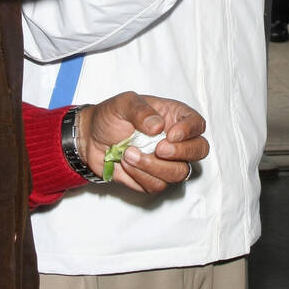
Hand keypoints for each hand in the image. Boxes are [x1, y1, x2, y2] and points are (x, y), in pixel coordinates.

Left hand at [75, 92, 207, 193]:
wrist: (90, 139)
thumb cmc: (110, 117)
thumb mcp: (122, 103)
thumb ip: (140, 110)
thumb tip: (157, 126)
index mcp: (174, 117)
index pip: (198, 125)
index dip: (189, 131)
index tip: (170, 134)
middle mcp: (176, 141)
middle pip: (199, 151)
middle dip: (181, 153)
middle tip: (158, 149)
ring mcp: (167, 162)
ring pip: (179, 173)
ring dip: (153, 166)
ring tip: (128, 154)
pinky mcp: (154, 178)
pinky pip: (157, 185)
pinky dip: (140, 176)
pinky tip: (125, 164)